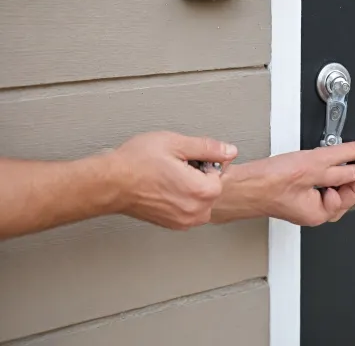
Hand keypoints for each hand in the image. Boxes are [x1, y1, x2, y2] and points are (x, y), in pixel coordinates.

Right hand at [107, 131, 237, 229]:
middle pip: (212, 189)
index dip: (206, 161)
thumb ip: (209, 147)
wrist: (111, 182)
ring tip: (170, 176)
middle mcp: (193, 211)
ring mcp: (182, 221)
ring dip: (192, 188)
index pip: (220, 174)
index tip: (189, 158)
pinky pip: (189, 209)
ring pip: (202, 200)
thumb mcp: (177, 143)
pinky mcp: (171, 224)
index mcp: (199, 191)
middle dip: (200, 176)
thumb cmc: (138, 162)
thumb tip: (229, 150)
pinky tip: (165, 186)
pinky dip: (183, 198)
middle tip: (177, 166)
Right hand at [212, 140, 354, 226]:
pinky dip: (338, 165)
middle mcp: (318, 208)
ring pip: (340, 181)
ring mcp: (310, 198)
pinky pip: (326, 177)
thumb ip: (339, 166)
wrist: (237, 184)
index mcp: (322, 211)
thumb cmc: (264, 183)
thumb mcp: (309, 168)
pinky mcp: (302, 187)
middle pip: (352, 187)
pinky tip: (344, 156)